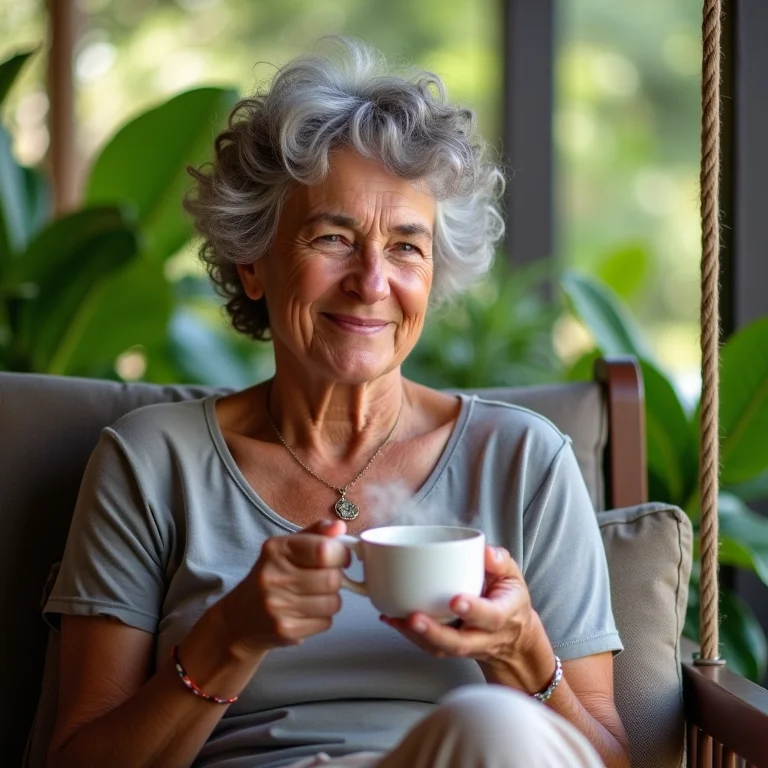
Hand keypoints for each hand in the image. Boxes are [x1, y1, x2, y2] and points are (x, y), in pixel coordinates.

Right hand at [221, 519, 349, 656]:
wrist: (241, 617)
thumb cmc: (274, 575)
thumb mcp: (289, 547)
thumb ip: (317, 533)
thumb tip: (340, 526)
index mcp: (276, 549)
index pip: (324, 550)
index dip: (341, 554)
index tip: (340, 556)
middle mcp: (273, 576)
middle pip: (332, 579)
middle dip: (336, 578)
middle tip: (326, 577)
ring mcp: (278, 605)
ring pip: (333, 603)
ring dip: (331, 599)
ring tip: (315, 595)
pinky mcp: (285, 629)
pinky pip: (326, 622)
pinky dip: (323, 617)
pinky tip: (306, 612)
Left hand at [380, 545, 554, 692]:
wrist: (513, 637)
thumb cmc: (508, 599)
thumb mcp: (512, 577)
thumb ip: (500, 562)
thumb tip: (485, 552)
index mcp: (503, 615)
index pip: (491, 616)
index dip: (473, 610)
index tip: (455, 600)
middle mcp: (484, 636)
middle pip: (460, 643)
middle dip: (435, 632)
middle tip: (414, 617)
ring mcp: (466, 645)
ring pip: (442, 649)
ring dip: (417, 636)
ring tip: (397, 618)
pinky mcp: (451, 647)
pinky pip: (430, 647)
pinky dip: (409, 634)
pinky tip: (392, 618)